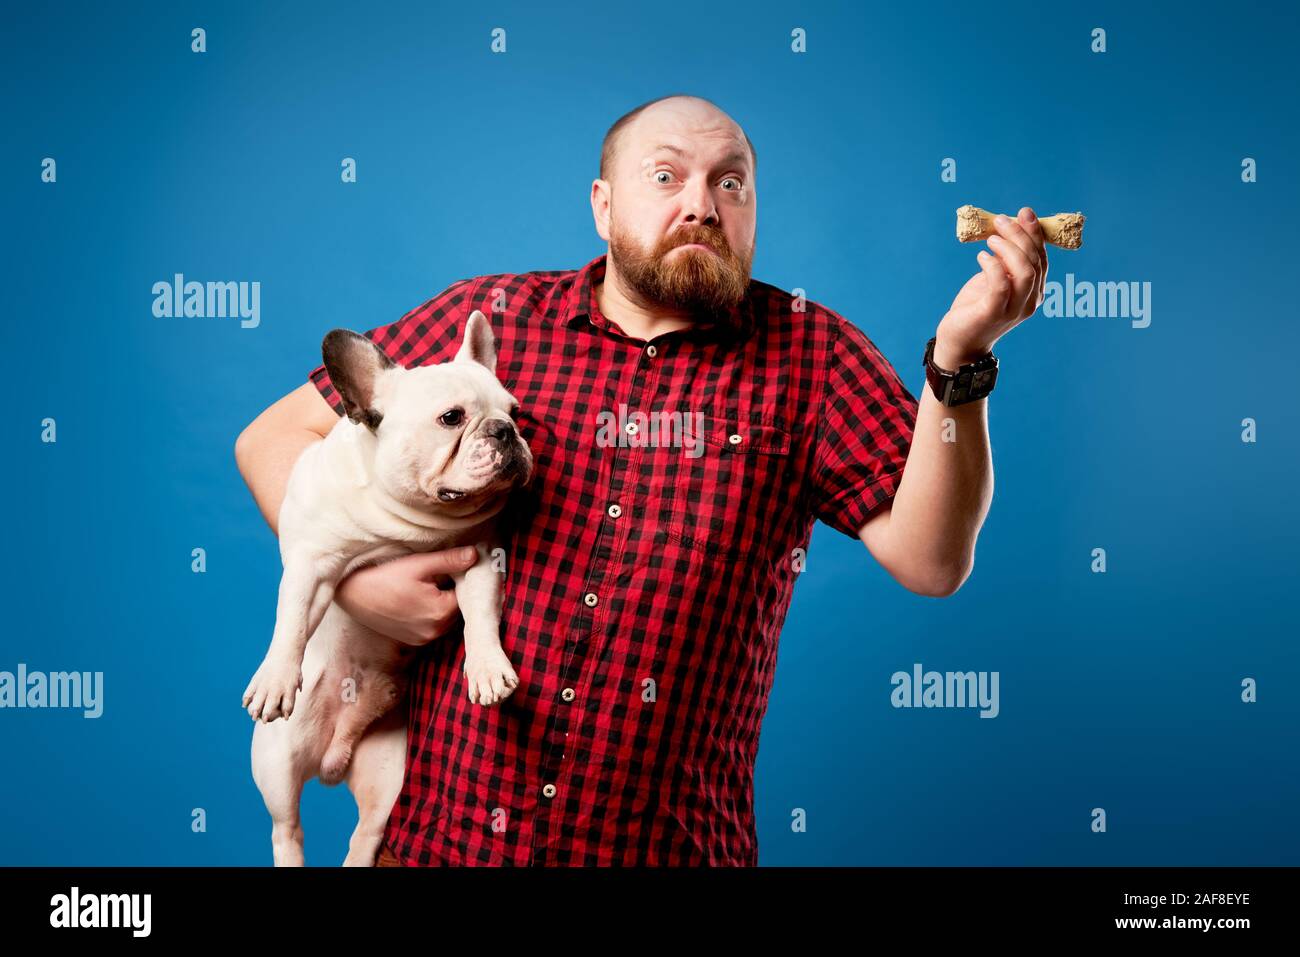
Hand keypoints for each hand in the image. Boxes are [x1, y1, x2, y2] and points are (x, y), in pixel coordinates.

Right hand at [333, 547, 479, 645]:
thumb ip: (450, 561)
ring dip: (440, 604)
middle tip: (437, 576)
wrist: (352, 595)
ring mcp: (423, 639)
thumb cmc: (384, 578)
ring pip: (445, 618)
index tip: (452, 569)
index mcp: (441, 613)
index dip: (461, 580)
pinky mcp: (413, 641)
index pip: (466, 596)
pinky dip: (429, 614)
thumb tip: (475, 556)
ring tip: (425, 588)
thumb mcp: (419, 564)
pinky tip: (416, 600)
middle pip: (456, 609)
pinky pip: (431, 626)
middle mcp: (435, 631)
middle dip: (451, 593)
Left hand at [934, 206, 1047, 366]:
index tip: (1024, 212)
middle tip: (1001, 220)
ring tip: (992, 237)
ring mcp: (1013, 309)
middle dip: (1020, 235)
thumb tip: (1008, 226)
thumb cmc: (976, 307)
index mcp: (1034, 292)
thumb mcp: (994, 279)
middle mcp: (1029, 301)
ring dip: (1009, 248)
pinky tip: (982, 256)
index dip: (1035, 234)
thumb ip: (1005, 260)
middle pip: (1034, 261)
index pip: (1041, 258)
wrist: (960, 342)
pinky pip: (1000, 285)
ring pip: (1025, 272)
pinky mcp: (992, 313)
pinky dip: (993, 266)